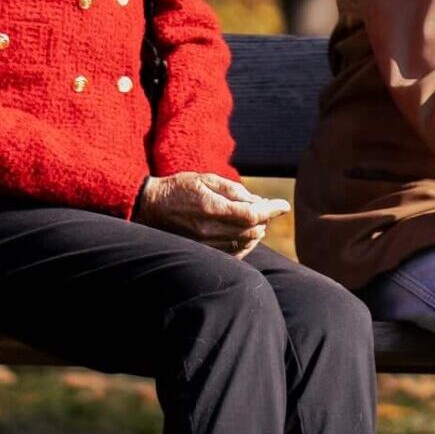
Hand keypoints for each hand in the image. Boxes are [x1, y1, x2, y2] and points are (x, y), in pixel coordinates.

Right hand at [136, 173, 290, 256]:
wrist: (150, 208)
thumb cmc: (179, 188)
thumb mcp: (206, 179)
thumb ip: (234, 190)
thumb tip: (260, 202)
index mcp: (211, 207)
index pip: (251, 214)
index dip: (272, 210)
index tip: (284, 206)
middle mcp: (209, 229)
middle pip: (252, 230)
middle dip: (264, 218)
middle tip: (266, 208)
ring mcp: (206, 244)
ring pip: (245, 242)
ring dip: (256, 230)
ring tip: (255, 219)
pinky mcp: (203, 252)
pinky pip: (234, 254)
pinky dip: (246, 244)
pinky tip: (247, 234)